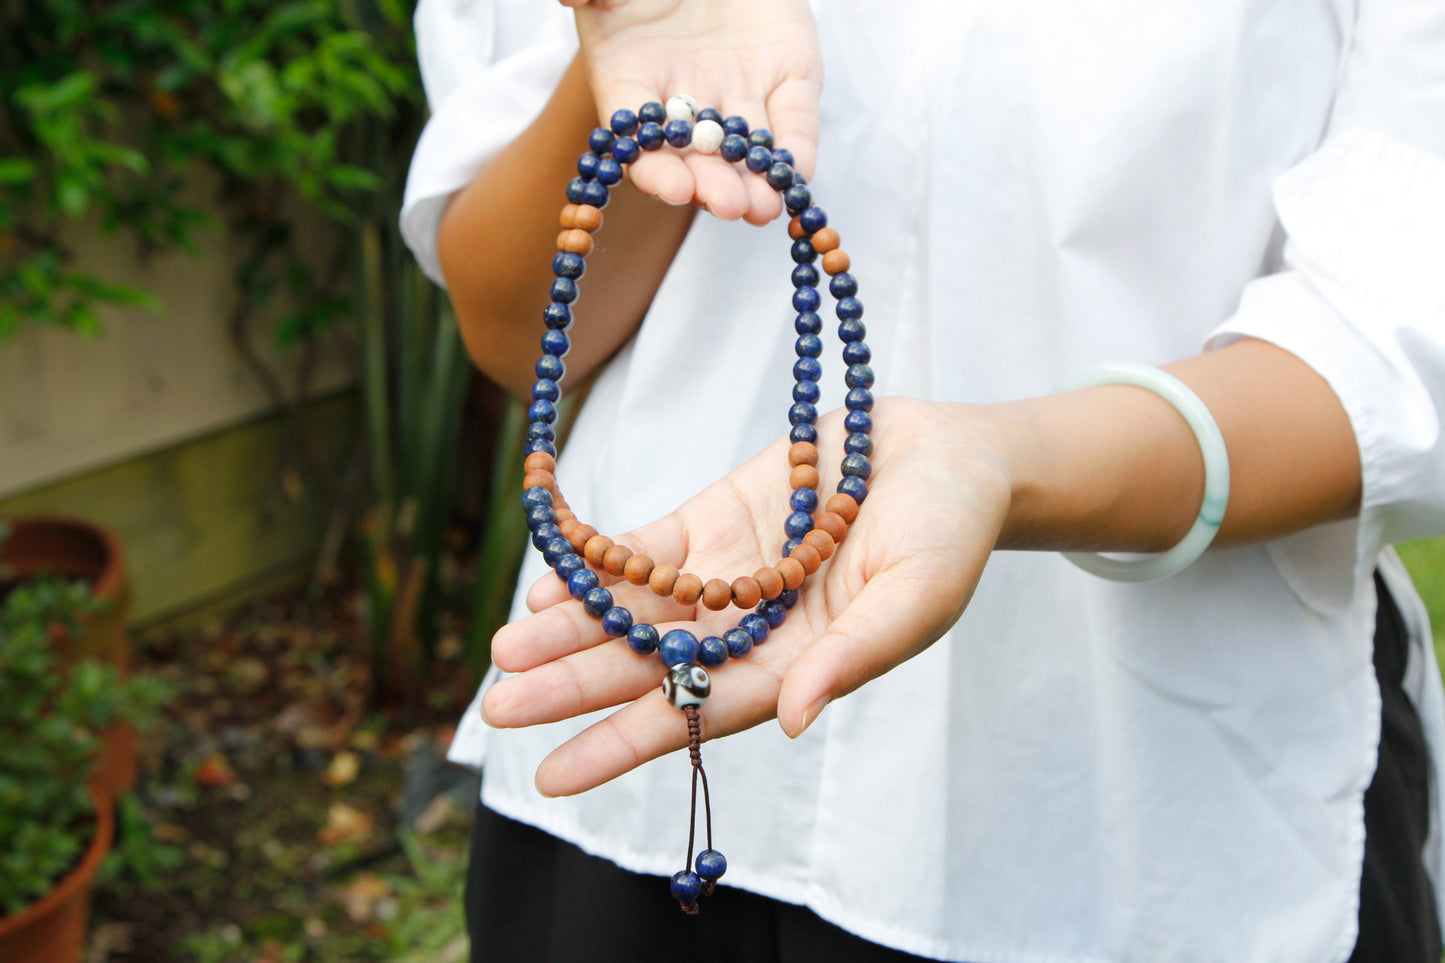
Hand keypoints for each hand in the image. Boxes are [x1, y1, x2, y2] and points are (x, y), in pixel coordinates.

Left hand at [482, 398, 1012, 795]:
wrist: (951, 452)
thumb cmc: (951, 532)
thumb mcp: (915, 596)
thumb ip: (853, 657)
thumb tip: (793, 720)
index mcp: (796, 667)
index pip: (698, 716)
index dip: (623, 746)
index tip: (551, 776)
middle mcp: (750, 630)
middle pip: (648, 666)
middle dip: (574, 686)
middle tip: (499, 705)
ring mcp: (729, 574)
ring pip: (635, 608)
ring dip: (571, 628)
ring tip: (504, 647)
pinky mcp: (718, 519)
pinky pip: (647, 547)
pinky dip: (599, 563)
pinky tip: (547, 582)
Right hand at [559, 0, 822, 223]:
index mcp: (631, 79)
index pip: (638, 138)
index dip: (653, 167)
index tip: (670, 188)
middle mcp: (685, 99)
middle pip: (695, 156)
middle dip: (711, 184)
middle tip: (729, 205)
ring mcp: (738, 92)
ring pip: (746, 149)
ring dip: (755, 183)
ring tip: (763, 209)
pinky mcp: (788, 79)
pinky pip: (794, 122)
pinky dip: (796, 151)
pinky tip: (796, 177)